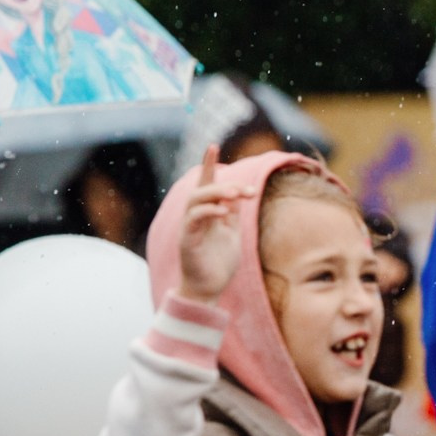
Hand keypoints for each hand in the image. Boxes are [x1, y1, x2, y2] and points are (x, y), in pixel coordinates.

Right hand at [176, 146, 256, 302]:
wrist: (210, 290)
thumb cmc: (219, 264)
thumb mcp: (232, 234)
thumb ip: (232, 214)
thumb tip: (239, 193)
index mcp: (207, 214)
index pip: (207, 184)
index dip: (209, 165)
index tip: (214, 145)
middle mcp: (195, 217)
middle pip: (202, 189)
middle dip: (224, 184)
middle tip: (247, 191)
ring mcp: (190, 228)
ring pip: (196, 200)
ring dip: (217, 194)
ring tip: (237, 196)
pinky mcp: (188, 241)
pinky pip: (194, 220)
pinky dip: (209, 212)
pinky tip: (224, 213)